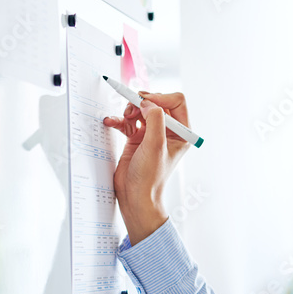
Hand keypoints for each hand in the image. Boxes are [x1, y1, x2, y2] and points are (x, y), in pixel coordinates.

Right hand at [103, 91, 191, 245]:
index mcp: (181, 133)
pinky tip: (111, 122)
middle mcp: (169, 132)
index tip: (146, 103)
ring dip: (130, 109)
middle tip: (132, 110)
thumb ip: (155, 120)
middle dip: (142, 102)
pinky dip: (119, 119)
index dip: (160, 97)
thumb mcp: (155, 145)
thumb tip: (148, 101)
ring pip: (141, 109)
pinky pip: (128, 121)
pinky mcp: (137, 138)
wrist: (135, 196)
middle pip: (157, 102)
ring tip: (124, 117)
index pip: (176, 101)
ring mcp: (152, 134)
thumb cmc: (150, 178)